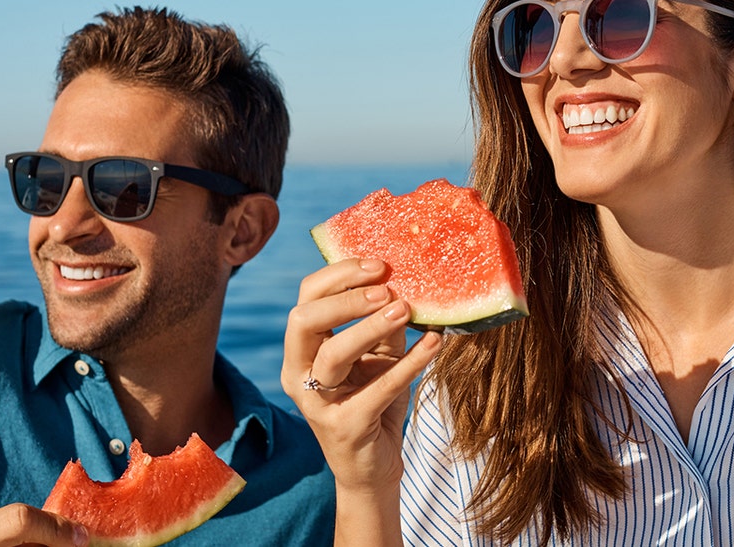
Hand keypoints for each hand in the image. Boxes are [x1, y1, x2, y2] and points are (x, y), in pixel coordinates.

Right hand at [282, 258, 441, 493]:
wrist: (373, 469)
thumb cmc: (374, 404)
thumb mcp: (379, 357)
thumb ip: (385, 324)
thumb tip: (405, 285)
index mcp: (301, 351)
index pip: (307, 300)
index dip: (339, 276)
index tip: (379, 265)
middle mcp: (298, 374)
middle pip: (304, 320)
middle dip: (346, 299)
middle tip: (387, 288)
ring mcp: (317, 403)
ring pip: (333, 355)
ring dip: (370, 327)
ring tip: (406, 310)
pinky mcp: (345, 428)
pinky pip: (378, 389)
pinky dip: (409, 364)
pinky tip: (434, 344)